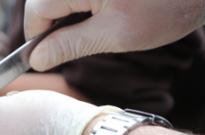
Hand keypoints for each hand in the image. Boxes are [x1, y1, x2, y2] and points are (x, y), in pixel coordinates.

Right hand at [25, 0, 204, 70]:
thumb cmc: (168, 8)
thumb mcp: (116, 35)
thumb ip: (70, 45)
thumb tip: (38, 58)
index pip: (36, 9)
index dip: (37, 36)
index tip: (45, 56)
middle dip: (55, 22)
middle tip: (77, 43)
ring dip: (72, 11)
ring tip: (100, 26)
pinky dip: (87, 2)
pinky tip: (111, 10)